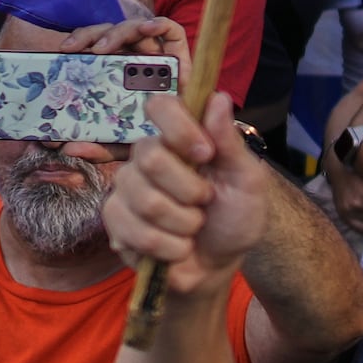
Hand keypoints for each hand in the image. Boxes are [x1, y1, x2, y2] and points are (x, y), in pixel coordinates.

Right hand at [97, 93, 269, 291]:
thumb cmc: (233, 218)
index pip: (161, 106)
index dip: (180, 128)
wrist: (217, 264)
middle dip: (189, 191)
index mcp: (180, 139)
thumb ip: (230, 142)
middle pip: (151, 157)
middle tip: (204, 203)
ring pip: (147, 200)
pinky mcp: (115, 220)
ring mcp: (126, 188)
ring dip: (183, 224)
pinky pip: (136, 231)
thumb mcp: (247, 181)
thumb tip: (218, 98)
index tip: (206, 153)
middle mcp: (147, 156)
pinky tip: (176, 247)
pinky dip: (169, 246)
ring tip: (192, 229)